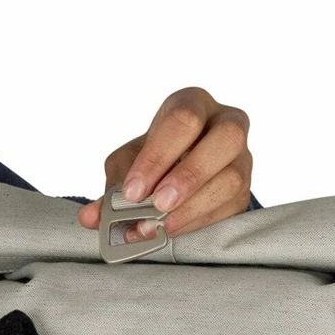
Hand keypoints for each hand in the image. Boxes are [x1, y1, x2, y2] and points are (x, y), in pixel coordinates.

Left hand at [77, 86, 253, 240]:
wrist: (179, 178)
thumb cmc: (153, 162)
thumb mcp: (127, 165)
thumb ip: (111, 186)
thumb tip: (90, 218)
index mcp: (193, 104)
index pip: (183, 119)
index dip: (158, 156)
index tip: (133, 190)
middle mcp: (226, 124)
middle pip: (226, 137)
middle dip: (189, 174)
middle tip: (157, 203)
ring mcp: (241, 159)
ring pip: (231, 177)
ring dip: (193, 205)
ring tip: (160, 224)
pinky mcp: (244, 192)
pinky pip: (230, 206)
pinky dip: (198, 222)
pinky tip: (173, 230)